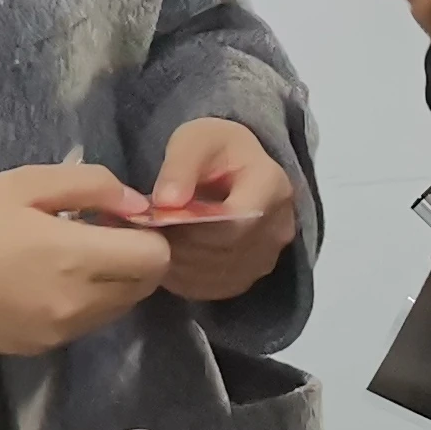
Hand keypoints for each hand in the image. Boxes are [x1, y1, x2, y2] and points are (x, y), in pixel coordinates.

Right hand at [0, 164, 172, 356]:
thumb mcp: (27, 182)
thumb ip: (93, 187)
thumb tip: (139, 204)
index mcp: (72, 258)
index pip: (154, 258)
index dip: (150, 234)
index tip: (124, 219)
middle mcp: (75, 304)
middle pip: (144, 286)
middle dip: (136, 258)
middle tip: (101, 234)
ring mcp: (59, 333)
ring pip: (119, 308)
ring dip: (113, 282)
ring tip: (73, 256)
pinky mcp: (42, 349)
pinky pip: (87, 324)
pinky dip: (85, 302)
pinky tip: (50, 280)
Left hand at [148, 117, 299, 302]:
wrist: (236, 165)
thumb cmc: (214, 149)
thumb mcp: (193, 141)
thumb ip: (179, 167)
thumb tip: (166, 203)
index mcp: (271, 184)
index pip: (235, 222)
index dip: (192, 228)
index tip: (159, 220)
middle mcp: (280, 225)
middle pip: (227, 251)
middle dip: (183, 247)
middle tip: (150, 236)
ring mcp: (271, 254)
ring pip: (221, 275)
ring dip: (183, 266)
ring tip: (158, 245)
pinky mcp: (255, 273)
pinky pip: (220, 288)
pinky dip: (189, 280)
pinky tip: (171, 261)